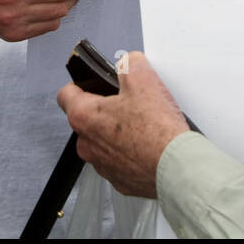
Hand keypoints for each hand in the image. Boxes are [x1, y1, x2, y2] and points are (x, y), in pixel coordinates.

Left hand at [57, 52, 188, 198]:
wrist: (177, 168)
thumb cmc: (157, 131)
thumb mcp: (143, 79)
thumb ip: (129, 64)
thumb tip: (129, 63)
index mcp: (84, 117)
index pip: (65, 95)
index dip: (79, 84)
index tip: (91, 83)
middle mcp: (87, 145)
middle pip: (87, 120)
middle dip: (106, 110)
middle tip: (130, 103)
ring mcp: (103, 166)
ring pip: (104, 142)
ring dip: (119, 133)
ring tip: (144, 126)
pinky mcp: (121, 181)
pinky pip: (121, 161)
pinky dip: (132, 153)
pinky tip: (150, 145)